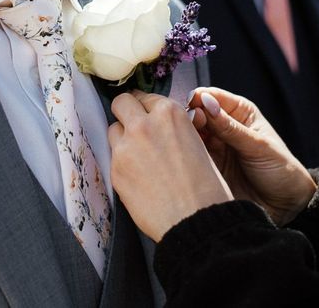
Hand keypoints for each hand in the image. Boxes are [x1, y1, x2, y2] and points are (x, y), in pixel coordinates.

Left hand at [108, 91, 233, 241]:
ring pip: (113, 129)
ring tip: (138, 157)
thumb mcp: (197, 143)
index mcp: (169, 113)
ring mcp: (126, 146)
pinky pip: (112, 157)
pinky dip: (121, 163)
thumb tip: (163, 125)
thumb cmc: (206, 187)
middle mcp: (144, 123)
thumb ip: (175, 128)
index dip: (147, 108)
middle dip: (127, 112)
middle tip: (134, 127)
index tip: (146, 115)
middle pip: (122, 102)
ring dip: (122, 138)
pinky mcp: (115, 169)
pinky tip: (137, 177)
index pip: (146, 97)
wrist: (196, 221)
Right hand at [188, 87, 316, 225]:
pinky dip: (184, 152)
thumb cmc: (281, 170)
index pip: (213, 97)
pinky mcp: (207, 165)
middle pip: (198, 113)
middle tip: (191, 122)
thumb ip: (229, 127)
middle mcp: (224, 125)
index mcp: (240, 112)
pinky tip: (183, 152)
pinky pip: (190, 154)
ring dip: (186, 134)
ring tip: (186, 138)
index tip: (192, 103)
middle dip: (191, 115)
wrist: (285, 207)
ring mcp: (214, 145)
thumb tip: (205, 102)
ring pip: (191, 133)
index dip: (200, 97)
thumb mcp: (257, 146)